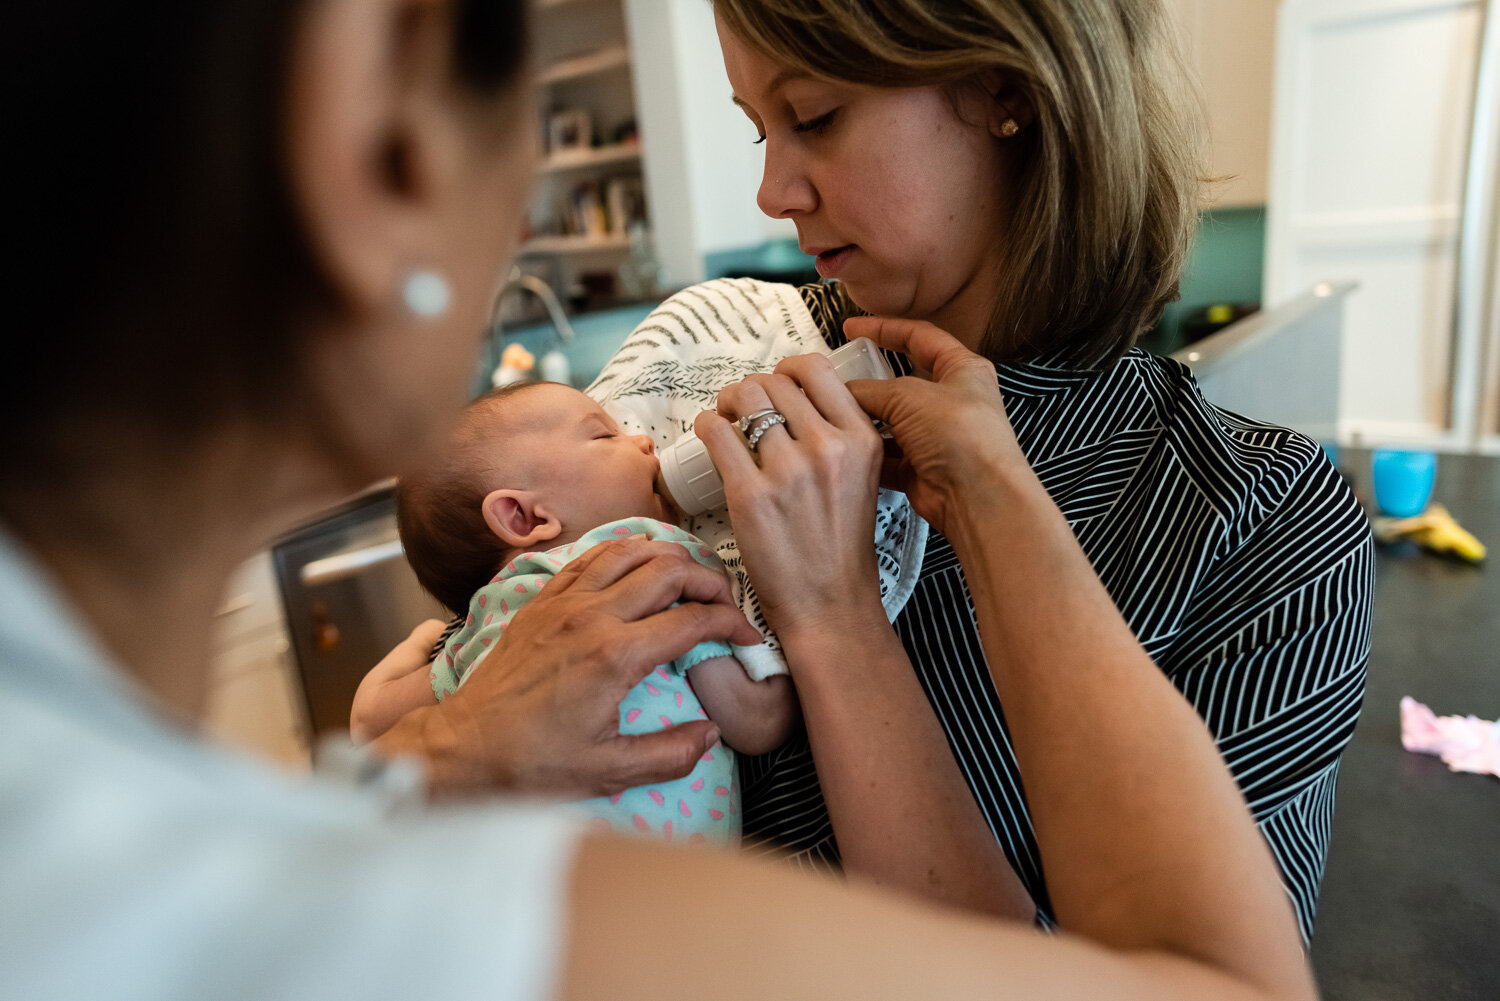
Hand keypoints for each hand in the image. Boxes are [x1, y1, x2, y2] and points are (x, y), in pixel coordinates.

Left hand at [377, 538, 760, 797]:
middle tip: (726, 603)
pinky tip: (637, 567)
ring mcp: (564, 602)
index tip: (744, 637)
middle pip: (669, 570)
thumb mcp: (609, 771)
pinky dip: (624, 553)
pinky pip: (591, 557)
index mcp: (616, 657)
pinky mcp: (542, 601)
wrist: (463, 747)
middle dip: (710, 580)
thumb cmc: (529, 762)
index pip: (693, 619)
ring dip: (668, 557)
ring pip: (631, 551)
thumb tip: (710, 735)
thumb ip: (669, 754)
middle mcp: (592, 617)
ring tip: (689, 578)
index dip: (731, 624)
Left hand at [694, 352, 886, 638]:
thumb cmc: (841, 546)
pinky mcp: (750, 494)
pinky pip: (714, 431)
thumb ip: (840, 436)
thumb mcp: (863, 478)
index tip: (776, 385)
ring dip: (726, 403)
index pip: (815, 369)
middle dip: (751, 390)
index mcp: (861, 438)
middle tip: (742, 410)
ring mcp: (788, 470)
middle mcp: (828, 447)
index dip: (787, 370)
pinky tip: (710, 439)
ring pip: (741, 398)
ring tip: (725, 422)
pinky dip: (706, 426)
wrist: (831, 605)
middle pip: (772, 381)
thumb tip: (798, 398)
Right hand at [841, 316, 1032, 535]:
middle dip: (868, 381)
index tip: (854, 326)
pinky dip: (868, 453)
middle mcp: (952, 401)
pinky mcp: (922, 468)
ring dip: (865, 421)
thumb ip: (870, 389)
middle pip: (900, 382)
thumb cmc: (964, 438)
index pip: (920, 337)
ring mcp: (936, 437)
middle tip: (837, 376)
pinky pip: (887, 456)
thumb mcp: (909, 396)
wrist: (977, 498)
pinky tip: (849, 448)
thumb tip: (843, 390)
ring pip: (890, 421)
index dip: (885, 328)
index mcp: (962, 370)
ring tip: (834, 414)